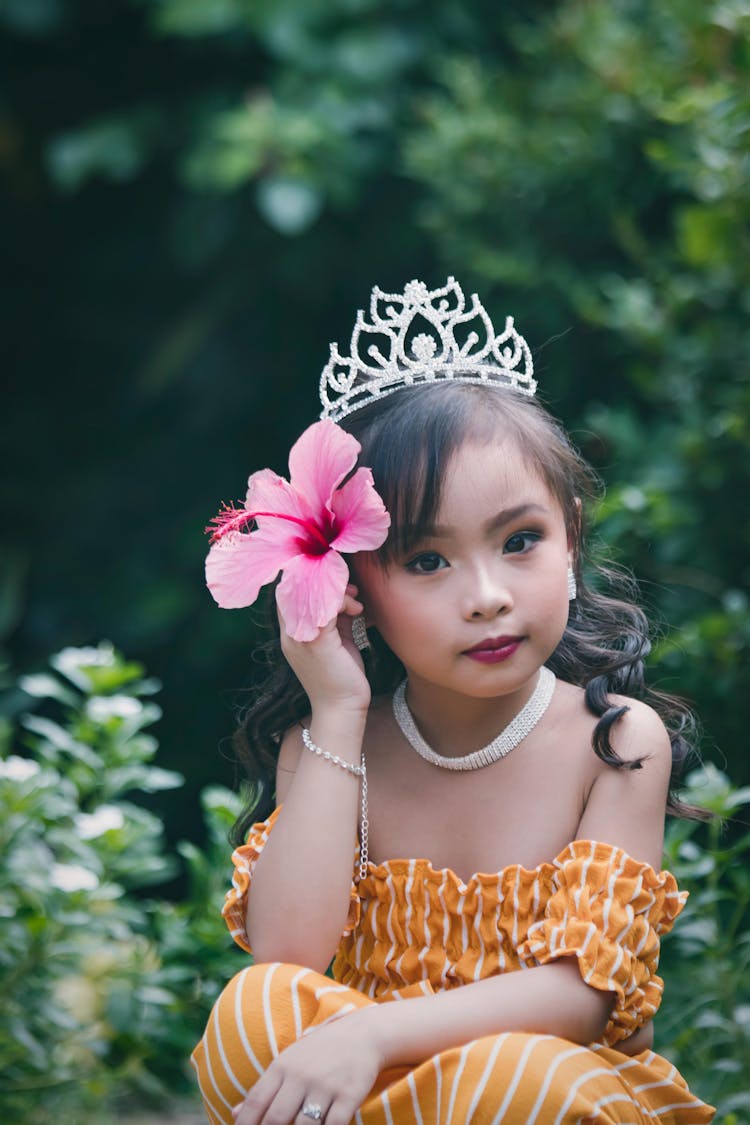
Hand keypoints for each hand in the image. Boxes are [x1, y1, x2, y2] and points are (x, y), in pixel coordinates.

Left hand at [231, 1008, 382, 1124]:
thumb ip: (265, 1087)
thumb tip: (236, 1112)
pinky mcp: (348, 1095)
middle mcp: (301, 1075)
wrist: (364, 1035)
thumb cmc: (321, 1052)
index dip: (245, 1124)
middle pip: (276, 1118)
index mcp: (282, 1066)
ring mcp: (325, 1085)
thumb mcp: (289, 1061)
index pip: (256, 1101)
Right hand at [278, 583, 370, 714]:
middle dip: (324, 578)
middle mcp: (290, 633)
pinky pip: (327, 605)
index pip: (289, 591)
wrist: (341, 710)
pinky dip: (344, 600)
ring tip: (354, 598)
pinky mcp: (317, 641)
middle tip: (347, 584)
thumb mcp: (335, 640)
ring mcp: (300, 637)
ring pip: (312, 592)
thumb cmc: (341, 677)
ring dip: (337, 589)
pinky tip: (356, 609)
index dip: (311, 579)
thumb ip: (334, 617)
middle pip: (296, 586)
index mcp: (291, 633)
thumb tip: (345, 595)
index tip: (336, 579)